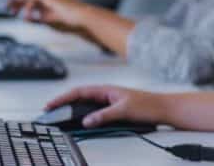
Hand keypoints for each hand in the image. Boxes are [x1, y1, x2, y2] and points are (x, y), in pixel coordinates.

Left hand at [8, 0, 88, 25]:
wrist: (83, 19)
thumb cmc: (72, 23)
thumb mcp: (52, 21)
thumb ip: (40, 18)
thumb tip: (27, 17)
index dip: (24, 4)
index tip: (15, 12)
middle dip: (18, 1)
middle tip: (7, 9)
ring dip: (19, 3)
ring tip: (11, 11)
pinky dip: (28, 6)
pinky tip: (26, 15)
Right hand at [45, 86, 166, 127]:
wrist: (164, 109)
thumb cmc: (148, 105)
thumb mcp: (123, 110)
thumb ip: (104, 115)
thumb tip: (86, 121)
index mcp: (106, 90)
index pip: (79, 92)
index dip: (62, 98)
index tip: (50, 105)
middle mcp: (106, 95)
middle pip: (79, 99)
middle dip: (64, 105)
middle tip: (50, 113)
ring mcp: (110, 103)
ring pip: (86, 107)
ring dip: (74, 112)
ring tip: (61, 119)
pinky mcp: (114, 111)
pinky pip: (95, 113)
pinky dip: (85, 118)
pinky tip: (81, 124)